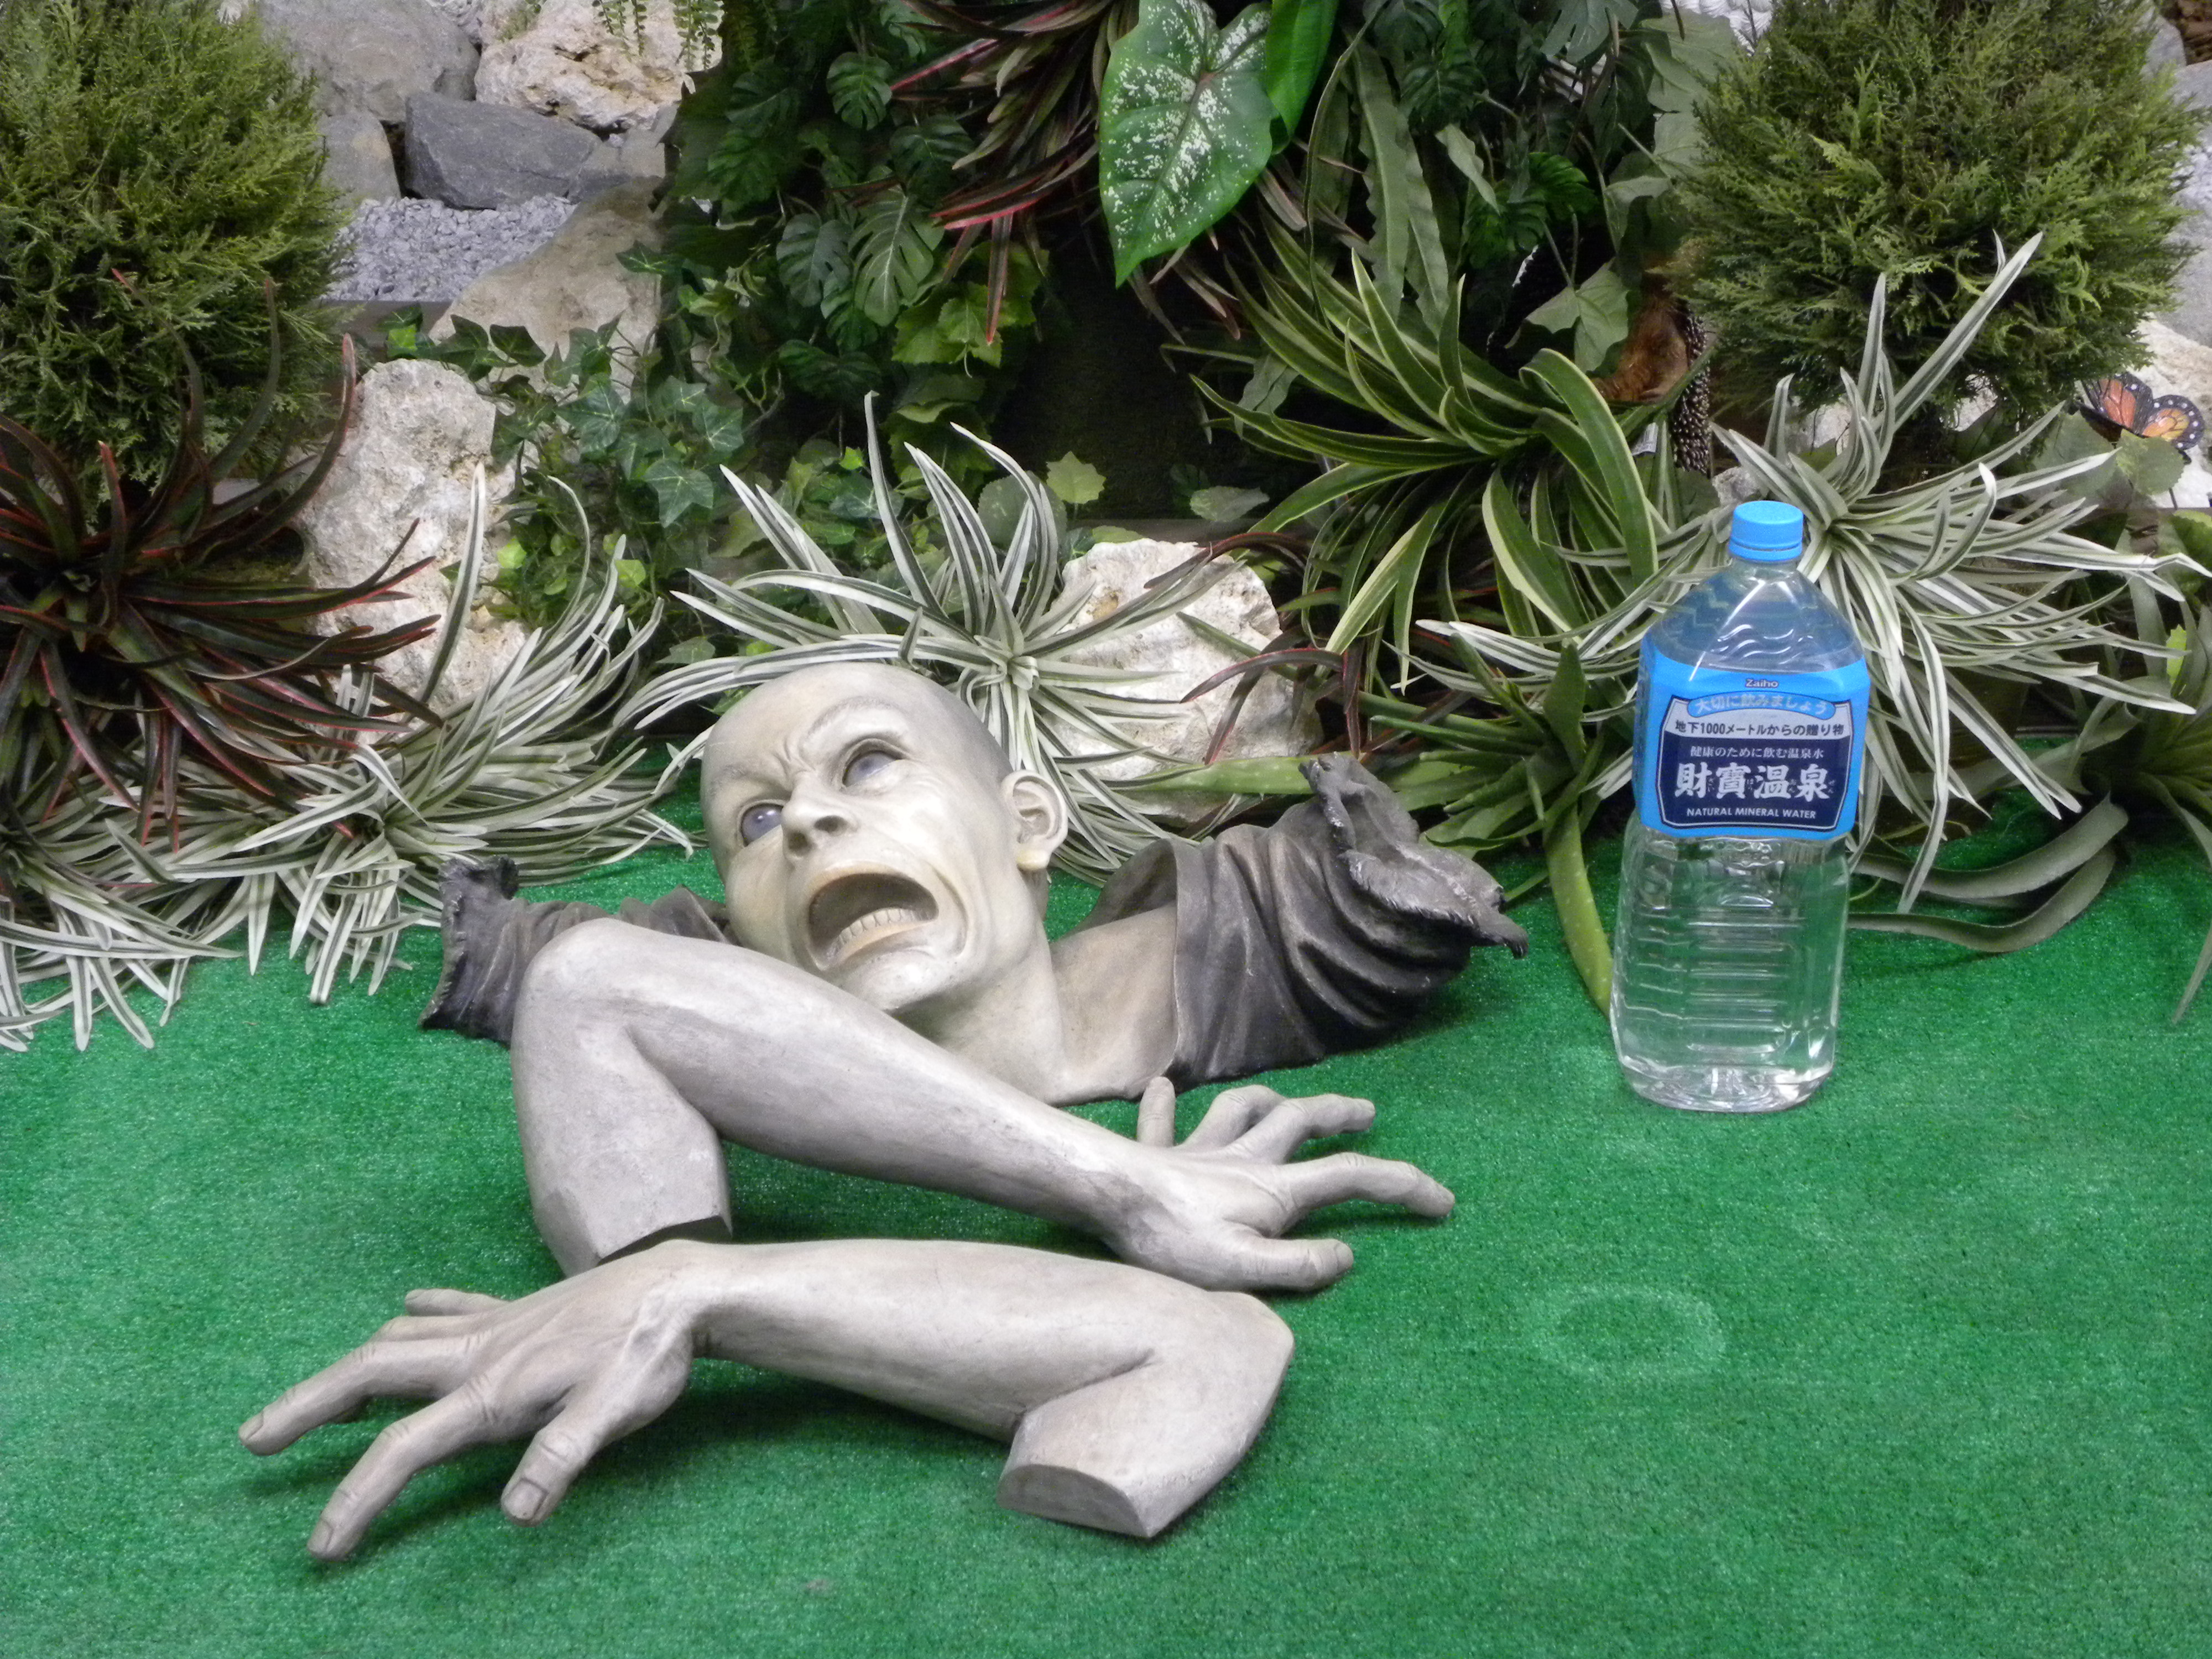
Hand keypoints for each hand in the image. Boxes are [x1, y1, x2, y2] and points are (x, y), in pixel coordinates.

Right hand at [239, 1251, 703, 1559]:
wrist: (681, 1287)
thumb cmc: (649, 1353)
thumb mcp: (616, 1414)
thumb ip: (562, 1459)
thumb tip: (515, 1513)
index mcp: (491, 1390)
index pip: (404, 1450)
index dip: (357, 1499)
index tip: (322, 1545)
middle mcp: (479, 1352)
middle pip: (371, 1374)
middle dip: (307, 1406)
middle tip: (252, 1437)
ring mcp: (496, 1325)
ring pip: (401, 1338)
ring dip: (352, 1364)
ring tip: (318, 1391)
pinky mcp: (521, 1309)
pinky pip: (455, 1306)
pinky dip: (423, 1308)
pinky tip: (407, 1302)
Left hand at [1109, 1082, 1453, 1291]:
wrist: (1106, 1199)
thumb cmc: (1171, 1241)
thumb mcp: (1244, 1270)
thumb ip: (1299, 1267)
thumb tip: (1346, 1257)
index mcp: (1273, 1189)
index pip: (1352, 1180)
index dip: (1403, 1187)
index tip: (1443, 1201)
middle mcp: (1242, 1159)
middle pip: (1301, 1122)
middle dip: (1338, 1116)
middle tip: (1367, 1113)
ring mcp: (1198, 1152)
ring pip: (1240, 1109)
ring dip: (1267, 1100)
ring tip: (1284, 1101)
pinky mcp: (1157, 1156)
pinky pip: (1161, 1123)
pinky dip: (1164, 1108)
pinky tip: (1160, 1090)